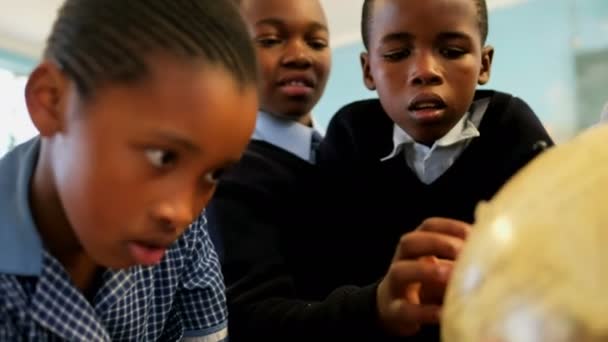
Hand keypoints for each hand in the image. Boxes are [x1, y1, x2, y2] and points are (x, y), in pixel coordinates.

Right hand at [376, 218, 470, 335]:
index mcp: (416, 246)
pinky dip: (425, 311)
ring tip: (449, 276)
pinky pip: (405, 309)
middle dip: (436, 243)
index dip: (450, 227)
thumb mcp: (442, 267)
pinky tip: (443, 313)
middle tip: (462, 252)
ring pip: (400, 272)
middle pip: (409, 242)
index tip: (473, 234)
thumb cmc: (428, 285)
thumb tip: (495, 252)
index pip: (428, 227)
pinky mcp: (394, 311)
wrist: (395, 310)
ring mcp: (394, 285)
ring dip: (425, 271)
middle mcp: (401, 260)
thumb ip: (460, 259)